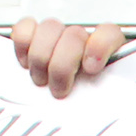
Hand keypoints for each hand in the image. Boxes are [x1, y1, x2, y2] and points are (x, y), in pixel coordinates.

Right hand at [9, 18, 125, 97]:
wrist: (64, 104)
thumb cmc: (90, 100)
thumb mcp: (104, 101)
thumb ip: (107, 96)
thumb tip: (113, 106)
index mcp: (108, 50)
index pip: (108, 34)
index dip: (99, 47)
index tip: (90, 68)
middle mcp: (83, 39)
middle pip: (74, 35)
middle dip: (62, 66)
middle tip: (59, 90)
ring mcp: (58, 35)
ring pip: (49, 29)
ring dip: (41, 58)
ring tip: (42, 81)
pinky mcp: (34, 37)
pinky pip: (25, 28)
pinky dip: (22, 46)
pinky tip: (26, 64)